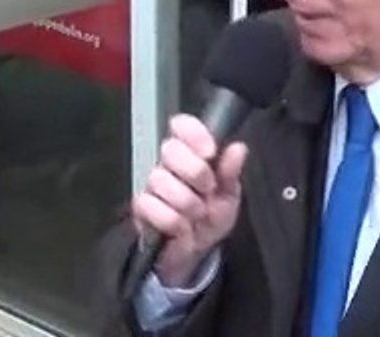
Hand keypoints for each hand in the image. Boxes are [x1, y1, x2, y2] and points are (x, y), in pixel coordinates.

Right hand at [132, 115, 248, 287]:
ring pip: (161, 180)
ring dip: (187, 202)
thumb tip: (237, 148)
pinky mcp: (141, 209)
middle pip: (170, 150)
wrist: (196, 252)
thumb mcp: (229, 196)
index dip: (194, 134)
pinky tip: (182, 227)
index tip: (210, 151)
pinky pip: (153, 207)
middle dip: (195, 172)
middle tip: (208, 189)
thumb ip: (231, 172)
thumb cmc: (211, 218)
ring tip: (196, 214)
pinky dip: (174, 221)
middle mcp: (169, 166)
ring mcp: (152, 186)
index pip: (182, 126)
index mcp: (192, 155)